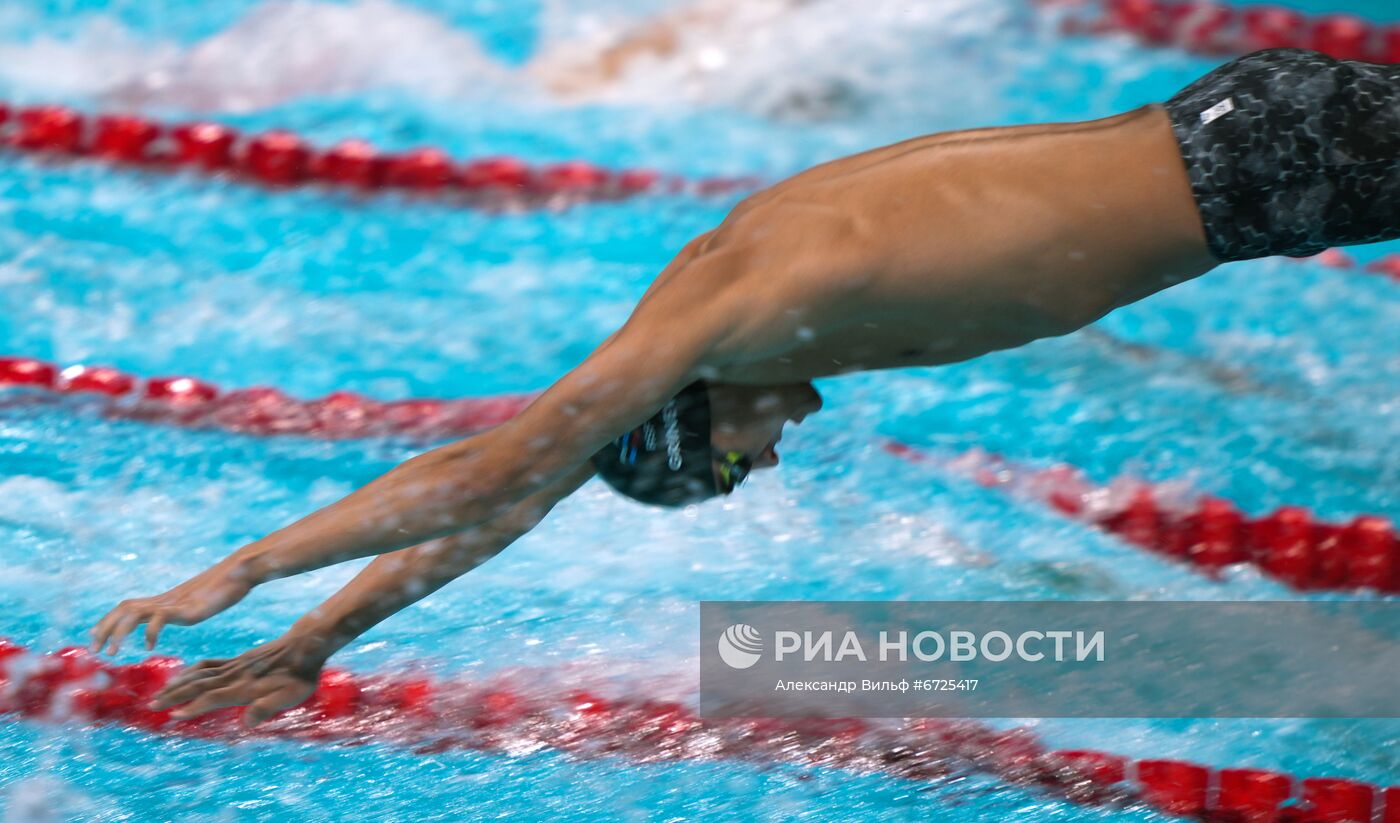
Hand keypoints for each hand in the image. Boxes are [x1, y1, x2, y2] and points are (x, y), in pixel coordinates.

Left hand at [90, 559, 256, 654]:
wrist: (243, 571)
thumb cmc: (231, 583)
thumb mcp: (206, 600)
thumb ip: (193, 606)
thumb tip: (189, 610)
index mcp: (168, 600)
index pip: (129, 606)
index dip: (109, 619)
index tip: (94, 635)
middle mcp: (167, 599)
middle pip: (124, 608)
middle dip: (105, 627)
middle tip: (93, 649)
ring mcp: (176, 603)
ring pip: (134, 613)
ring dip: (117, 631)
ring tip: (111, 653)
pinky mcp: (187, 607)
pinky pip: (159, 617)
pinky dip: (149, 630)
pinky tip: (149, 646)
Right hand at [151, 634, 326, 727]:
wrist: (305, 646)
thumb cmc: (300, 676)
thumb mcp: (291, 696)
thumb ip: (267, 707)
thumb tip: (246, 723)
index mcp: (245, 686)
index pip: (214, 697)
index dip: (194, 707)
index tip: (173, 715)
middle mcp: (235, 675)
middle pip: (199, 685)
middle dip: (175, 696)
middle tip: (153, 705)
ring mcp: (234, 666)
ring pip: (199, 674)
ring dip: (178, 683)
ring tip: (159, 693)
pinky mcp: (236, 660)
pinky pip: (208, 664)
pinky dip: (191, 670)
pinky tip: (183, 675)